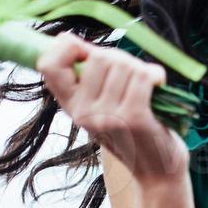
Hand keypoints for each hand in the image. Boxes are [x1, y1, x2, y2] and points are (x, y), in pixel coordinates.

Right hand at [36, 33, 188, 186]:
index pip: (48, 65)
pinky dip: (155, 76)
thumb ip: (87, 73)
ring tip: (146, 87)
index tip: (88, 52)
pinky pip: (143, 77)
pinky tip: (158, 86)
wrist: (156, 170)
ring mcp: (107, 116)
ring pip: (124, 64)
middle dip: (122, 59)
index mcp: (71, 105)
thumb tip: (65, 38)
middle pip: (100, 56)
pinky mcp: (132, 118)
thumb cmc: (131, 130)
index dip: (66, 47)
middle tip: (133, 78)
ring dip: (141, 69)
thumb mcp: (100, 104)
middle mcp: (83, 112)